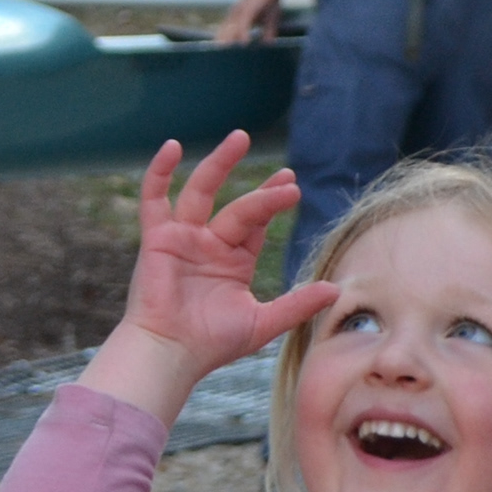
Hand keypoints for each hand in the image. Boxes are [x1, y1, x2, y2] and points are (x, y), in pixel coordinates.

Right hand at [82, 132, 333, 418]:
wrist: (173, 353)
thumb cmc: (212, 343)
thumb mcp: (263, 322)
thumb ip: (297, 304)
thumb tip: (336, 290)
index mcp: (231, 260)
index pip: (256, 223)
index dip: (273, 204)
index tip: (293, 187)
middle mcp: (208, 243)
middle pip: (238, 206)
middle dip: (262, 191)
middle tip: (286, 175)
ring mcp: (182, 237)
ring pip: (201, 190)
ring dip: (219, 164)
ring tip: (240, 138)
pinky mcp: (157, 237)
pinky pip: (154, 197)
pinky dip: (160, 172)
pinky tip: (173, 147)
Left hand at [218, 0, 288, 44]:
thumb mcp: (270, 19)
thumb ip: (267, 31)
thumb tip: (268, 44)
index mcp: (239, 16)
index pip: (228, 29)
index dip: (223, 39)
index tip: (217, 50)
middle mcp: (237, 13)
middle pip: (227, 30)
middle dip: (222, 40)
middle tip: (217, 53)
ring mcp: (242, 11)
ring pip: (232, 28)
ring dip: (229, 39)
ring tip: (225, 51)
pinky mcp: (249, 9)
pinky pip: (244, 23)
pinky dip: (243, 32)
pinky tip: (244, 43)